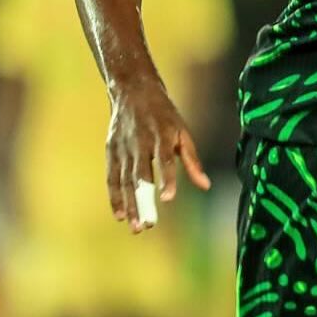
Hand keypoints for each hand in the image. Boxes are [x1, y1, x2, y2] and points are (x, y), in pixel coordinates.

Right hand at [106, 76, 210, 232]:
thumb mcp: (182, 131)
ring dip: (129, 204)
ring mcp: (124, 146)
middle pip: (141, 174)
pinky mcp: (111, 150)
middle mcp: (141, 141)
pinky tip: (119, 215)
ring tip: (136, 227)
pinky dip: (114, 196)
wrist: (133, 90)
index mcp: (162, 134)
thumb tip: (206, 186)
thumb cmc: (164, 115)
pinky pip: (111, 177)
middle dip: (143, 200)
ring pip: (125, 180)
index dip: (166, 178)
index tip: (168, 198)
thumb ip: (192, 160)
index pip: (164, 159)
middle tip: (148, 225)